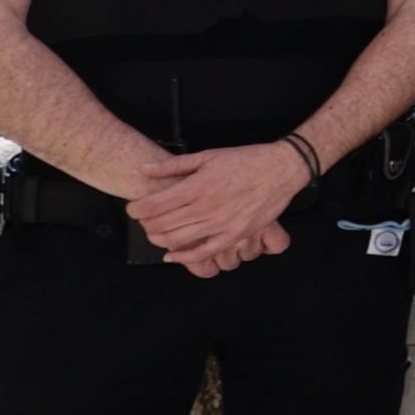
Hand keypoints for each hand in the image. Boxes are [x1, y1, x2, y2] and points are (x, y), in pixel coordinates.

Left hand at [128, 141, 305, 275]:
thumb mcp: (207, 156)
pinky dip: (183, 257)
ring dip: (159, 239)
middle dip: (146, 225)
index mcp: (197, 187)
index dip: (137, 209)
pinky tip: (172, 255)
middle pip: (162, 224)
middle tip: (143, 221)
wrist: (281, 170)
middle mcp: (206, 208)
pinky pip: (203, 252)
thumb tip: (144, 169)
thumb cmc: (245, 160)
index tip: (133, 209)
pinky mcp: (234, 235)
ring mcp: (220, 224)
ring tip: (155, 234)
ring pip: (177, 240)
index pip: (154, 205)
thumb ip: (174, 165)